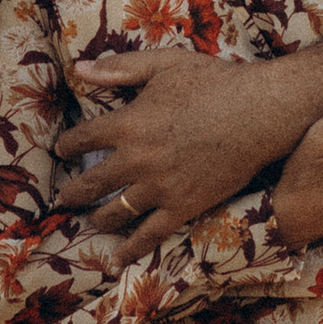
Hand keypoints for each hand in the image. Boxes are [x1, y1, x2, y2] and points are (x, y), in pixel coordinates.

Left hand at [53, 47, 284, 238]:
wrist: (259, 114)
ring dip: (97, 218)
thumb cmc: (213, 82)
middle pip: (90, 183)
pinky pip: (150, 235)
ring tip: (92, 220)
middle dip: (72, 192)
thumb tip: (80, 67)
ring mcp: (159, 187)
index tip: (63, 150)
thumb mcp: (163, 64)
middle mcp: (137, 160)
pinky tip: (118, 258)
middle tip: (63, 198)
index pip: (81, 139)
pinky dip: (131, 249)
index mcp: (127, 124)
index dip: (67, 146)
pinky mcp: (183, 207)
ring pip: (114, 213)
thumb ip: (120, 68)